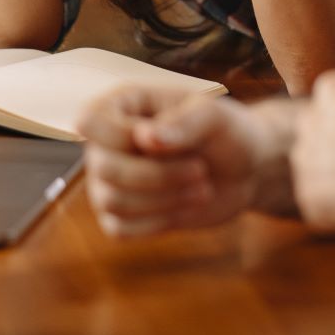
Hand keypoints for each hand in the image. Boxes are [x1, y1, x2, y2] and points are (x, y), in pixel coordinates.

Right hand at [77, 85, 279, 236]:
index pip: (89, 120)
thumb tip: (145, 139)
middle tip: (201, 169)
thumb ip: (183, 122)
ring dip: (164, 199)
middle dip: (158, 175)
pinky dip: (158, 222)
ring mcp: (111, 180)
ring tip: (201, 187)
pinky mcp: (123, 214)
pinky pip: (120, 229)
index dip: (121, 136)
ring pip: (112, 201)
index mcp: (122, 105)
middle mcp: (107, 142)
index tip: (166, 140)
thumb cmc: (226, 132)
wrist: (245, 169)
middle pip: (104, 167)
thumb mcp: (215, 117)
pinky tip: (186, 206)